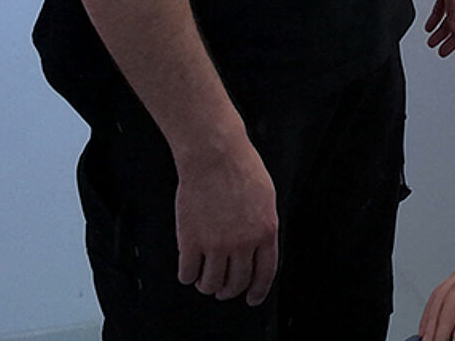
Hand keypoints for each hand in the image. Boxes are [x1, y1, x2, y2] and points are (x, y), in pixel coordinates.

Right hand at [173, 136, 278, 303]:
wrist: (214, 155)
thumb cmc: (241, 169)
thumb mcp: (267, 198)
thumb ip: (263, 227)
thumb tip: (258, 250)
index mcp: (266, 232)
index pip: (264, 274)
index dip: (257, 291)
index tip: (251, 298)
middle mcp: (243, 243)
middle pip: (236, 283)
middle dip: (229, 290)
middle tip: (223, 289)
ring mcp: (216, 244)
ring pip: (210, 284)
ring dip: (207, 286)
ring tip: (205, 279)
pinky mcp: (191, 241)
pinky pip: (188, 274)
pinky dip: (188, 276)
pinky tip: (189, 268)